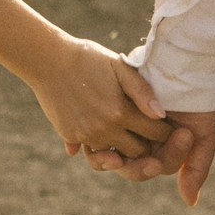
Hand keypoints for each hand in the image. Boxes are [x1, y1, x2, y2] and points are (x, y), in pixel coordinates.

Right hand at [29, 36, 181, 177]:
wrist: (47, 60)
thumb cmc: (88, 58)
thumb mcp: (119, 66)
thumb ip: (142, 90)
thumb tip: (161, 115)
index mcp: (120, 111)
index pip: (156, 134)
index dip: (166, 131)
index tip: (167, 126)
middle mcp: (104, 129)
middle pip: (138, 151)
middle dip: (147, 145)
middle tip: (150, 134)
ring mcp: (86, 135)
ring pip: (116, 156)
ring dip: (124, 148)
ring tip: (128, 133)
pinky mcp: (71, 137)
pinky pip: (94, 152)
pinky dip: (103, 146)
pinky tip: (106, 130)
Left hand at [108, 61, 214, 205]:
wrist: (188, 64)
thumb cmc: (202, 100)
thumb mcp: (205, 134)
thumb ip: (196, 167)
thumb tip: (189, 202)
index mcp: (163, 151)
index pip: (156, 166)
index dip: (166, 158)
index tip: (182, 134)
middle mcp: (143, 144)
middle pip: (132, 167)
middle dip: (138, 166)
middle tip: (147, 158)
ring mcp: (126, 130)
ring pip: (113, 155)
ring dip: (112, 159)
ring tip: (116, 155)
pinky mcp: (110, 113)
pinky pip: (97, 135)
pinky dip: (95, 141)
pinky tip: (98, 138)